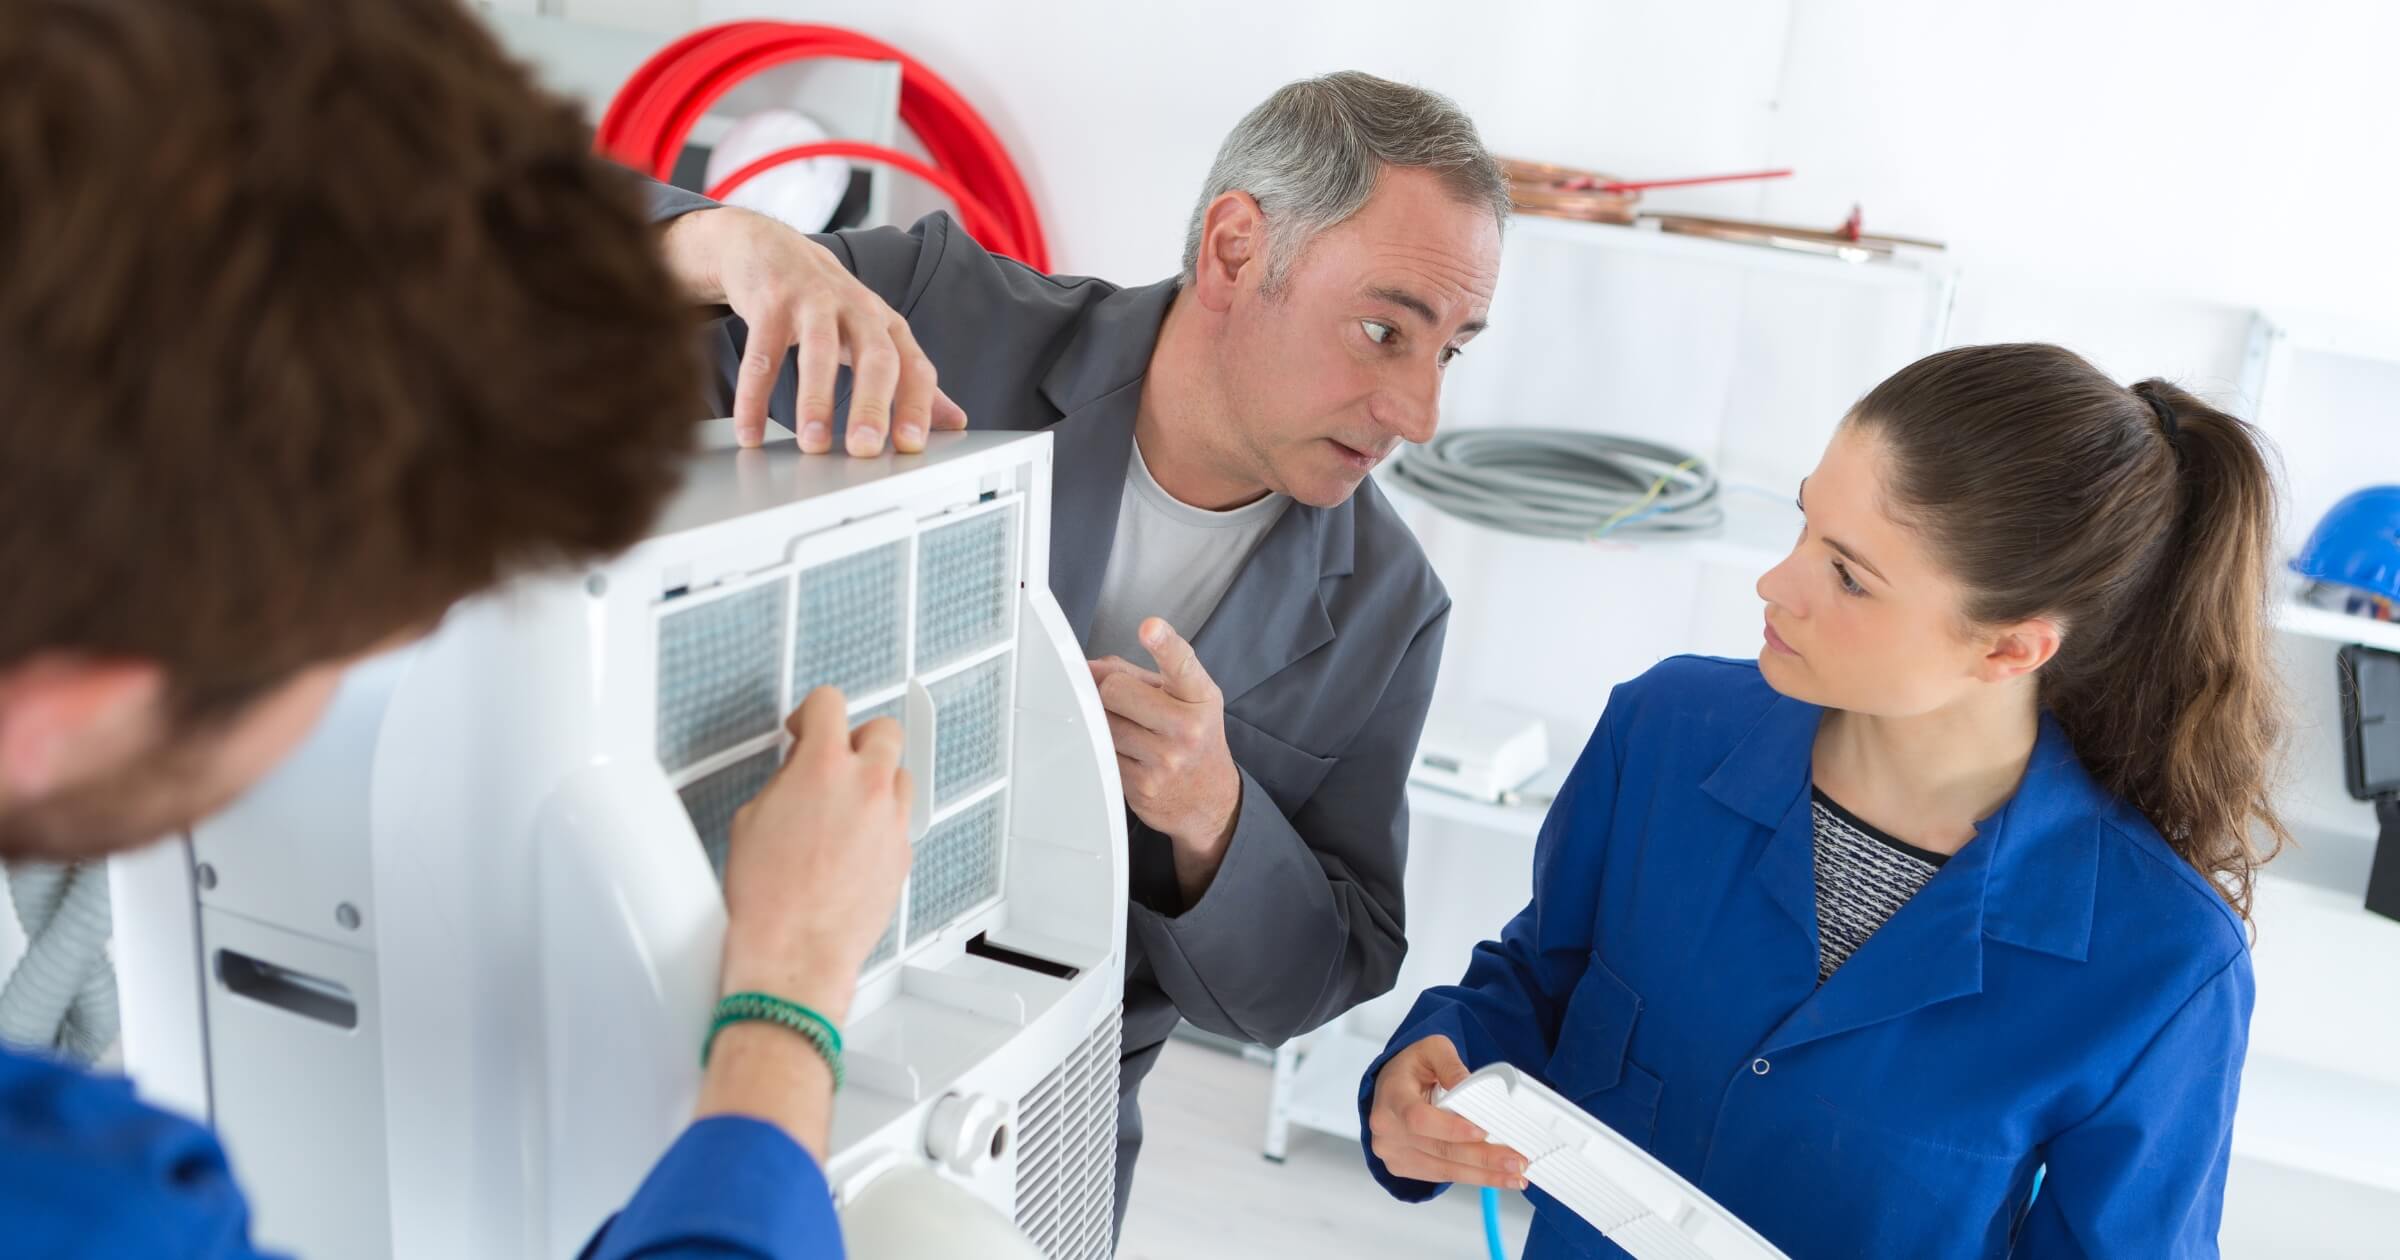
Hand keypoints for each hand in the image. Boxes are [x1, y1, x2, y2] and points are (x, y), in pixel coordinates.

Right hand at [659, 206, 965, 453]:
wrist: (770, 250)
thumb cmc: (828, 305)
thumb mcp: (874, 337)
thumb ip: (911, 379)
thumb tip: (956, 422)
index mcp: (888, 326)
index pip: (914, 368)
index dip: (917, 406)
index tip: (910, 447)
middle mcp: (858, 309)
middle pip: (874, 357)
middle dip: (871, 404)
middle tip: (864, 449)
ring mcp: (813, 301)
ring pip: (818, 352)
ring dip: (816, 401)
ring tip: (812, 445)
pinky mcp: (770, 301)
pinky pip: (762, 353)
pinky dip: (755, 395)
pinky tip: (751, 432)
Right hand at [717, 686, 912, 1024]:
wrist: (794, 954)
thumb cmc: (767, 899)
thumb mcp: (752, 820)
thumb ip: (785, 781)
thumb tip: (797, 775)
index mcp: (823, 768)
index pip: (830, 703)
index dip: (812, 712)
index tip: (804, 728)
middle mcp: (866, 787)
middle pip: (883, 729)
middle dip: (857, 738)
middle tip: (835, 759)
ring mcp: (891, 821)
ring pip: (900, 775)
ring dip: (875, 780)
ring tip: (844, 805)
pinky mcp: (902, 855)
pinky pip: (899, 820)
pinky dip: (880, 821)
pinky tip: (853, 843)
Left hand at [1089, 619, 1240, 900]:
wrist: (1209, 799)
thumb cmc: (1192, 737)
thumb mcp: (1183, 698)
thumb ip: (1137, 675)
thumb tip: (1087, 669)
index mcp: (1200, 697)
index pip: (1181, 663)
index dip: (1164, 644)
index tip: (1150, 628)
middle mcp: (1187, 727)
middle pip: (1114, 689)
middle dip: (1112, 692)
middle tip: (1129, 704)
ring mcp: (1164, 760)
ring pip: (1102, 721)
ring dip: (1106, 721)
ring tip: (1131, 730)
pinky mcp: (1142, 786)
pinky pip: (1101, 752)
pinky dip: (1106, 748)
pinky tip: (1129, 754)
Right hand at [1366, 1035, 1528, 1189]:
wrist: (1389, 1087)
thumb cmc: (1411, 1068)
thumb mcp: (1431, 1050)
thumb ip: (1451, 1066)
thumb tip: (1473, 1087)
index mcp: (1392, 1097)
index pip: (1419, 1118)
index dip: (1451, 1128)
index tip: (1483, 1132)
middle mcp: (1387, 1130)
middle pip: (1439, 1149)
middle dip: (1482, 1157)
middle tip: (1517, 1160)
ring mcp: (1394, 1152)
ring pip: (1444, 1169)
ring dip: (1484, 1175)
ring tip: (1516, 1175)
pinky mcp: (1404, 1167)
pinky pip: (1442, 1176)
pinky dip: (1473, 1178)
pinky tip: (1497, 1177)